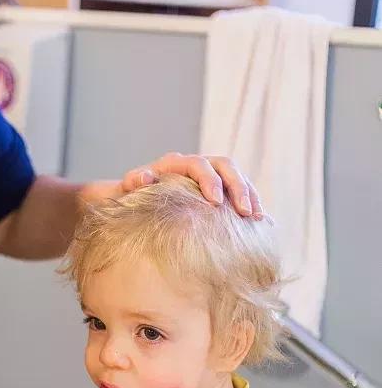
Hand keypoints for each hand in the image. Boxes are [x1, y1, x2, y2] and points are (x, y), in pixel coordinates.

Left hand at [83, 152, 262, 218]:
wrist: (130, 200)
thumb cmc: (128, 197)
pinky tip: (260, 224)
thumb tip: (142, 177)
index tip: (216, 202)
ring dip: (250, 195)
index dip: (210, 181)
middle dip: (238, 187)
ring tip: (257, 219)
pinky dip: (251, 204)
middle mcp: (194, 166)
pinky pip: (240, 192)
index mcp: (175, 164)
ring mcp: (208, 177)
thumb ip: (133, 182)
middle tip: (245, 212)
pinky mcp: (217, 192)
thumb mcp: (126, 190)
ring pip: (237, 177)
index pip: (199, 165)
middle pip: (224, 166)